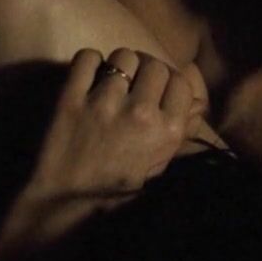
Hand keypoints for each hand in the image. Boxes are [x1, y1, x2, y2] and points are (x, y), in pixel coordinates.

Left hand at [0, 48, 208, 256]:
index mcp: (167, 131)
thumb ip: (180, 133)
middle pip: (155, 65)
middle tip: (134, 84)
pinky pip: (88, 57)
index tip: (156, 89)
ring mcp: (105, 103)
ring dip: (120, 65)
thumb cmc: (114, 189)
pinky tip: (88, 77)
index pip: (180, 81)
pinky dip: (89, 62)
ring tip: (111, 80)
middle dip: (146, 71)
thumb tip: (198, 103)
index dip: (169, 82)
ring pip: (124, 56)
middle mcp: (141, 113)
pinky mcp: (71, 98)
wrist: (63, 203)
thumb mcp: (157, 167)